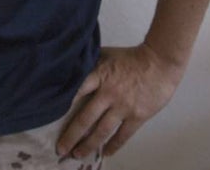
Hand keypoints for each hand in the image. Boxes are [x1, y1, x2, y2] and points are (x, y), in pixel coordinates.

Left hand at [56, 43, 184, 158]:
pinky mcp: (137, 116)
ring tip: (77, 155)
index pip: (75, 92)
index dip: (61, 106)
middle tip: (60, 149)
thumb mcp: (105, 55)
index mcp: (98, 75)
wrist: (160, 62)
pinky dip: (113, 146)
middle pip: (85, 118)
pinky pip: (123, 135)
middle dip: (71, 136)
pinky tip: (105, 153)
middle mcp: (108, 93)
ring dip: (88, 145)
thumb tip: (71, 67)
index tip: (49, 118)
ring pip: (101, 130)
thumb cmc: (130, 57)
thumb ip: (90, 63)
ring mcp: (123, 106)